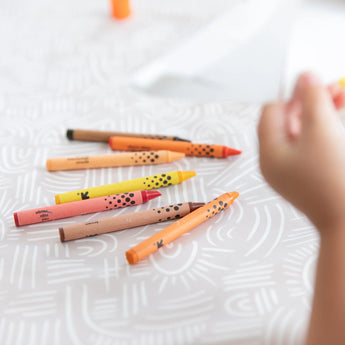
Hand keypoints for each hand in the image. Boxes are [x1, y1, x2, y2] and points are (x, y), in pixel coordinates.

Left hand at [258, 73, 344, 232]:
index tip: (315, 84)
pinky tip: (337, 118)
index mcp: (269, 152)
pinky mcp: (307, 176)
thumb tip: (304, 75)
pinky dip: (323, 131)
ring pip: (301, 132)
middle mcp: (275, 162)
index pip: (271, 112)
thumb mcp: (321, 131)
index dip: (292, 95)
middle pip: (286, 121)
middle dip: (309, 102)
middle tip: (334, 90)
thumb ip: (312, 100)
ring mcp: (291, 171)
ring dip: (319, 114)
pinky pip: (310, 147)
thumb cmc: (335, 176)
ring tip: (340, 98)